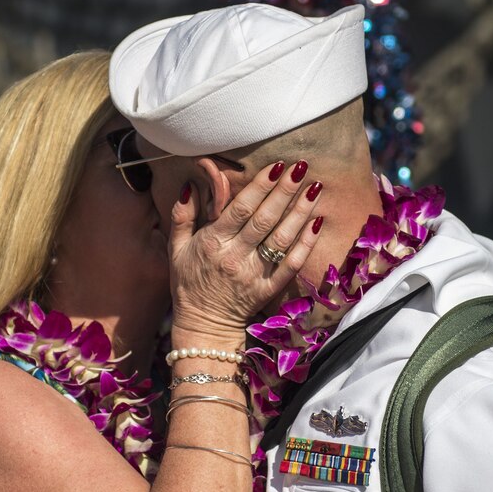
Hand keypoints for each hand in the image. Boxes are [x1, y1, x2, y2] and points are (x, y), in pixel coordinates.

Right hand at [169, 161, 322, 341]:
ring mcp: (255, 274)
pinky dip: (306, 244)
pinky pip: (291, 265)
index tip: (276, 166)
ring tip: (314, 188)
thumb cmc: (189, 282)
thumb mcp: (175, 249)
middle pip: (265, 219)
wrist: (203, 325)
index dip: (260, 186)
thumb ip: (182, 216)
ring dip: (300, 212)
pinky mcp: (269, 289)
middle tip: (301, 168)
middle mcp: (235, 257)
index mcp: (213, 242)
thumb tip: (190, 186)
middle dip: (284, 191)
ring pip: (282, 239)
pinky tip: (317, 223)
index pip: (240, 209)